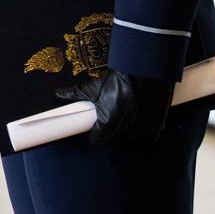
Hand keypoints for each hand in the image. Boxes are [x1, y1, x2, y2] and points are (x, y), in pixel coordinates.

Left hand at [55, 68, 174, 145]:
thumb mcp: (94, 88)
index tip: (97, 125)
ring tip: (125, 116)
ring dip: (126, 132)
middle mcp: (125, 133)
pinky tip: (138, 118)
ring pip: (128, 141)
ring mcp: (141, 133)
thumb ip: (75, 94)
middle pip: (112, 141)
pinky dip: (141, 130)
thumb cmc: (119, 80)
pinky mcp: (155, 130)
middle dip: (110, 131)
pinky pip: (144, 137)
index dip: (95, 132)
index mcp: (108, 126)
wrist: (146, 72)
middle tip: (112, 116)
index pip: (97, 139)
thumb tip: (58, 93)